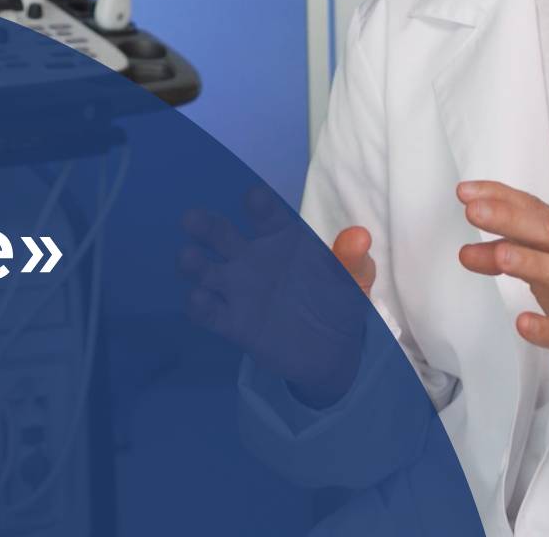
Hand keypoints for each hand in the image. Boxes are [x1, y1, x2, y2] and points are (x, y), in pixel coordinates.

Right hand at [178, 189, 371, 404]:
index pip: (266, 215)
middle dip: (205, 225)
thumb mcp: (352, 281)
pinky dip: (200, 305)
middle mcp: (253, 258)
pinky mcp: (233, 323)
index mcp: (281, 238)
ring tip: (188, 258)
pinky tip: (199, 299)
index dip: (258, 206)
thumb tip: (360, 237)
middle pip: (221, 235)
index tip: (254, 198)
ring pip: (205, 270)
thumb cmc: (338, 302)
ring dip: (193, 263)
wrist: (331, 350)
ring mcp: (239, 290)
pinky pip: (209, 312)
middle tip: (191, 219)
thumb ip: (353, 261)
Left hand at [456, 180, 548, 399]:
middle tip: (475, 212)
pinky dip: (544, 327)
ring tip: (500, 256)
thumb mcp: (542, 269)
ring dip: (531, 262)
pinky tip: (523, 323)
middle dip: (511, 219)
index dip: (501, 198)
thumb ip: (504, 255)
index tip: (468, 192)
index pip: (535, 210)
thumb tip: (468, 251)